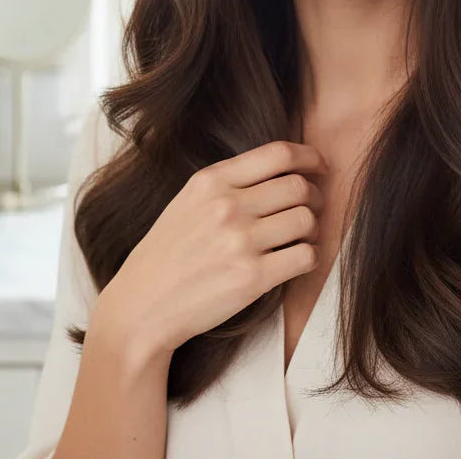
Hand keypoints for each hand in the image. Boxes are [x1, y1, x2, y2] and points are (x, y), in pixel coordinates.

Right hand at [96, 140, 329, 358]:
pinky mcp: (252, 278)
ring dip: (312, 228)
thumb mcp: (189, 201)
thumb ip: (230, 182)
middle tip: (314, 207)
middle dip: (315, 196)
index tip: (319, 167)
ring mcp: (240, 242)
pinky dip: (309, 256)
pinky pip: (305, 256)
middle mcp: (227, 206)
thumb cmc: (168, 254)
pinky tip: (297, 259)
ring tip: (301, 237)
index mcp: (212, 181)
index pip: (279, 153)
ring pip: (307, 220)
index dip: (310, 157)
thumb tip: (285, 169)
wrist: (140, 308)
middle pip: (299, 186)